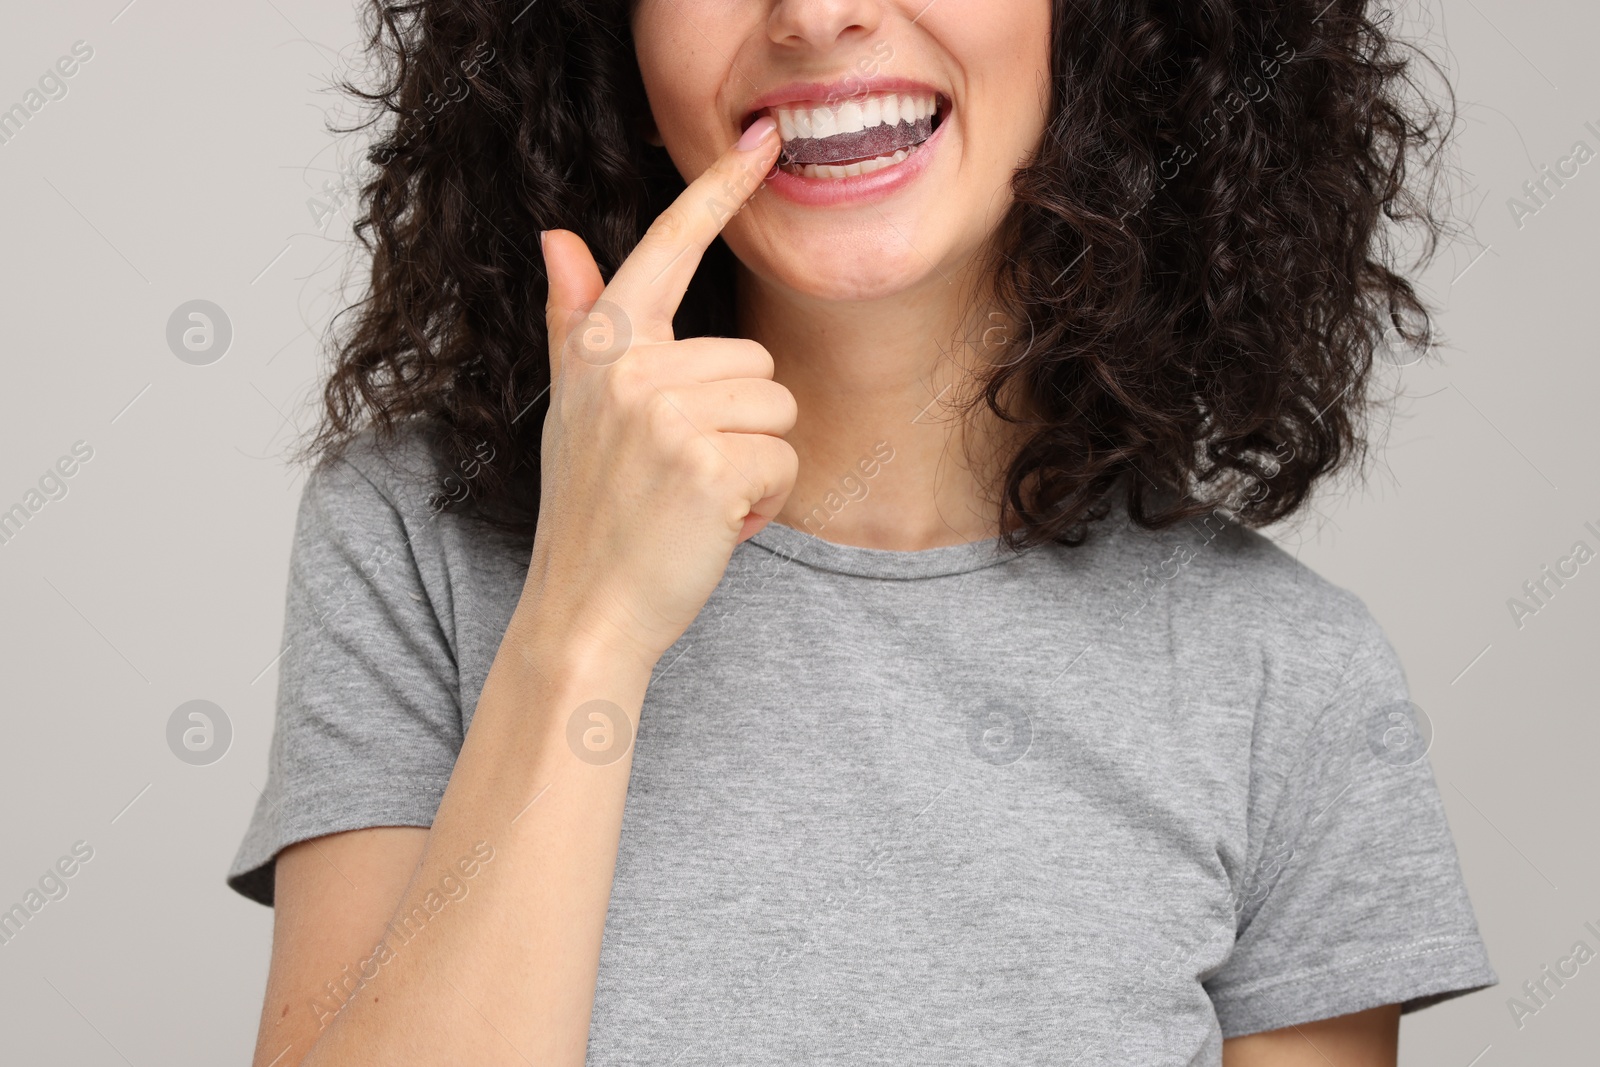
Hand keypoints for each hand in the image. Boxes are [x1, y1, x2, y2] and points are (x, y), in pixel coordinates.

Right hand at [526, 117, 796, 666]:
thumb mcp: (575, 411)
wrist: (585, 614)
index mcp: (602, 348)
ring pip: (778, 406)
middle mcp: (629, 368)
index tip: (762, 140)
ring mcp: (666, 413)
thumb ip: (575, 323)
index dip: (716, 191)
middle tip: (684, 476)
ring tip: (698, 498)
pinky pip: (784, 457)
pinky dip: (763, 500)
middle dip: (740, 423)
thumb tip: (558, 237)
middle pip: (755, 359)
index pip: (667, 248)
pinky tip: (715, 526)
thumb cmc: (591, 514)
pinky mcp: (707, 462)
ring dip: (756, 462)